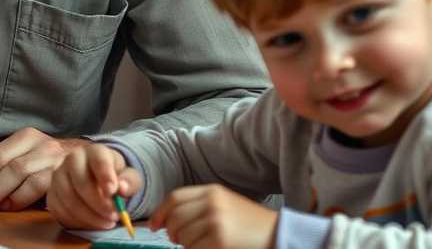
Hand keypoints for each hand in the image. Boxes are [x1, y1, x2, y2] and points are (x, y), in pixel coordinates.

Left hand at [0, 128, 83, 212]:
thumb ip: (5, 164)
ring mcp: (54, 160)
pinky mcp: (63, 176)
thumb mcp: (28, 153)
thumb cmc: (48, 160)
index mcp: (27, 136)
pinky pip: (39, 188)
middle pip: (7, 165)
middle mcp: (41, 145)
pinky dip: (20, 198)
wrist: (89, 160)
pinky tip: (8, 206)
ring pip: (21, 175)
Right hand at [47, 143, 141, 228]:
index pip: (98, 159)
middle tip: (114, 216)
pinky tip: (91, 223)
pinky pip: (59, 209)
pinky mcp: (51, 194)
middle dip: (98, 202)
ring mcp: (58, 176)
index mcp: (94, 151)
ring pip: (68, 197)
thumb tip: (122, 188)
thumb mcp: (129, 178)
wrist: (99, 182)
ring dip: (88, 215)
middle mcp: (72, 159)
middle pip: (80, 180)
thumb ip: (129, 182)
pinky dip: (76, 221)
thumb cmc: (115, 178)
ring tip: (106, 222)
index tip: (113, 191)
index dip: (105, 175)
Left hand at [150, 184, 276, 248]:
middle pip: (175, 217)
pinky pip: (193, 248)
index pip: (174, 198)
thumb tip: (166, 221)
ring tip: (203, 244)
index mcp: (212, 191)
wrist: (279, 235)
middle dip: (172, 232)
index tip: (154, 225)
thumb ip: (198, 207)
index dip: (160, 212)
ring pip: (182, 236)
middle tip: (179, 240)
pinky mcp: (219, 239)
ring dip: (187, 245)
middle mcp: (211, 202)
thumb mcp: (225, 205)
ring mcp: (215, 220)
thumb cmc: (251, 224)